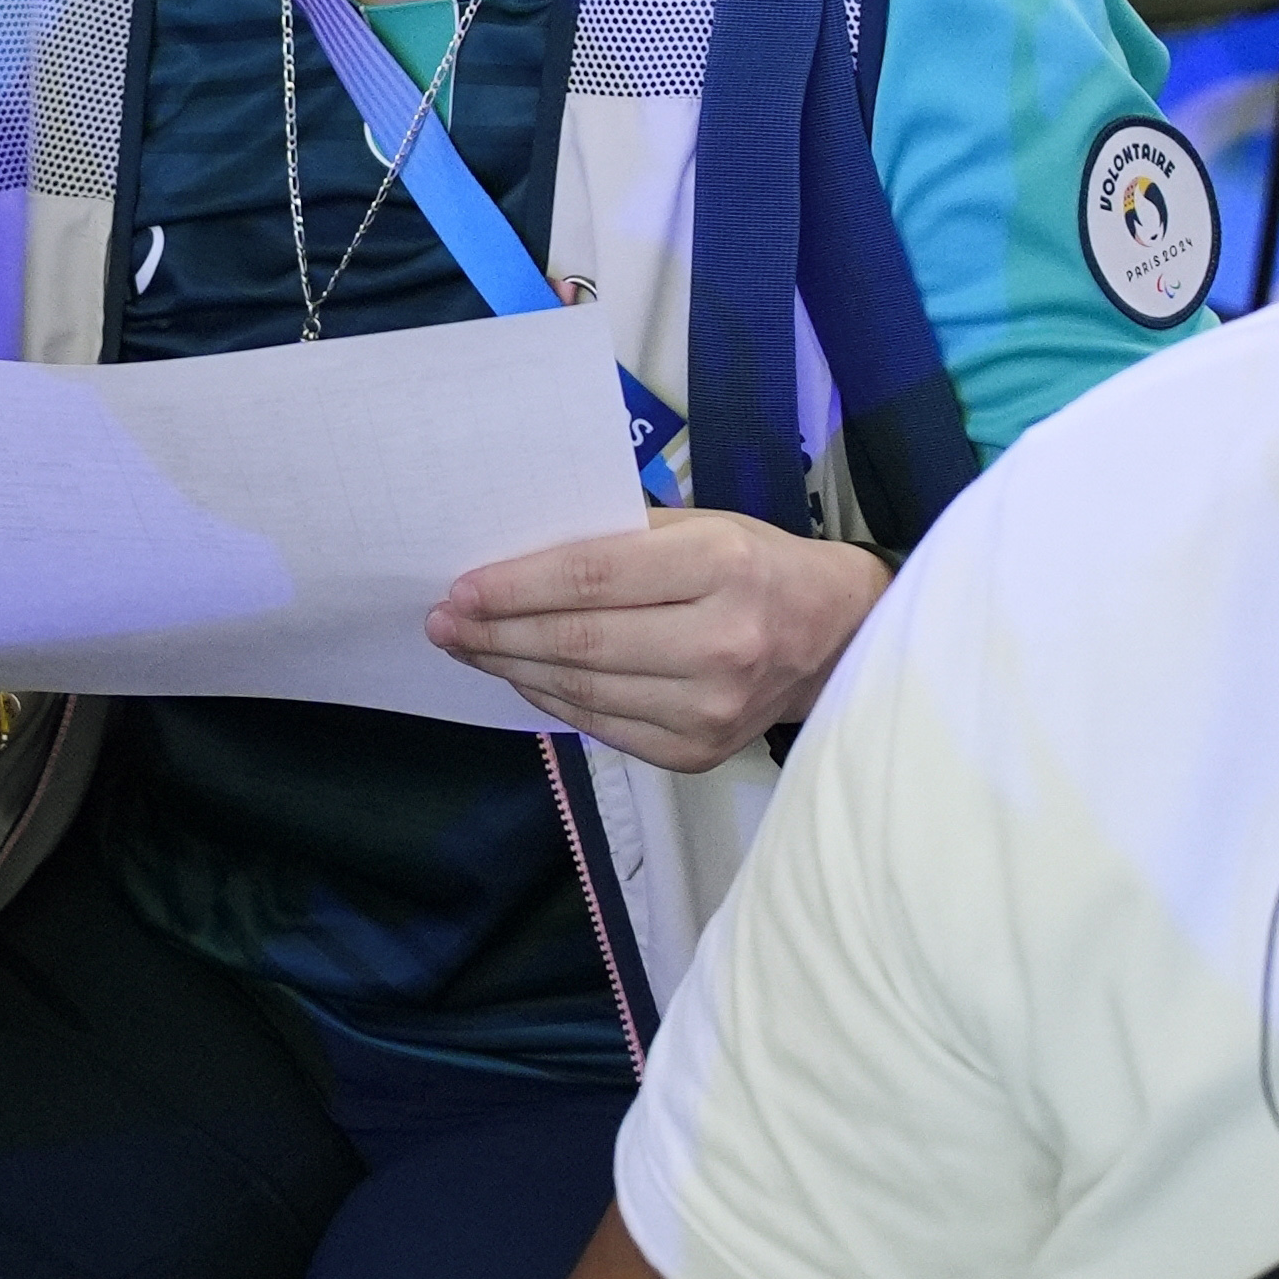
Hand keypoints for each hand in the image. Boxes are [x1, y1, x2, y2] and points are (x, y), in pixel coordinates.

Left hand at [429, 507, 892, 771]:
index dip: (515, 587)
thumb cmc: (754, 566)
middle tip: (444, 622)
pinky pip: (602, 727)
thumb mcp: (701, 525)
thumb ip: (619, 538)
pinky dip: (551, 702)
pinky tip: (522, 677)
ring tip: (469, 648)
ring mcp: (712, 707)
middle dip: (497, 632)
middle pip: (579, 642)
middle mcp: (722, 641)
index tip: (459, 588)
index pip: (592, 579)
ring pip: (583, 691)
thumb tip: (515, 558)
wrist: (835, 638)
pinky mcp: (700, 752)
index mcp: (721, 565)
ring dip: (512, 668)